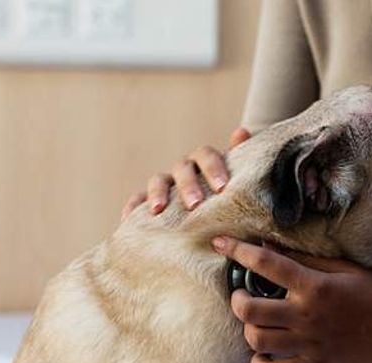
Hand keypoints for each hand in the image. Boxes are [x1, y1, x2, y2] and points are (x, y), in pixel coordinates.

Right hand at [120, 128, 251, 219]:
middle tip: (195, 204)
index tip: (222, 188)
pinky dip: (133, 206)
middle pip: (182, 168)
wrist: (213, 223)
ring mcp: (166, 184)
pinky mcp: (149, 201)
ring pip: (158, 180)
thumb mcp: (239, 184)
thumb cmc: (229, 201)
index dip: (213, 168)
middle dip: (188, 185)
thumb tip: (241, 131)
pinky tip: (128, 218)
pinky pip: (137, 199)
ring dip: (157, 193)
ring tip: (158, 210)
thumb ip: (243, 163)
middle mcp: (185, 170)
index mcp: (206, 164)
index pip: (206, 156)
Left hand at [211, 236, 371, 362]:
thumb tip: (267, 246)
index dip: (237, 251)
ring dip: (248, 328)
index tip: (220, 243)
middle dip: (236, 298)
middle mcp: (306, 316)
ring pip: (256, 340)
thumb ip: (304, 259)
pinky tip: (264, 351)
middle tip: (242, 293)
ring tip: (255, 321)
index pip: (265, 264)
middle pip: (249, 310)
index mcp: (314, 286)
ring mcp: (308, 344)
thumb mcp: (344, 268)